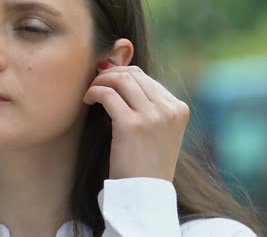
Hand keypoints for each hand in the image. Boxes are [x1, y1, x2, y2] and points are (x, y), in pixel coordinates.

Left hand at [83, 65, 189, 180]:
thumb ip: (150, 107)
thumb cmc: (146, 164)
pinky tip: (88, 101)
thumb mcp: (159, 131)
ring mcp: (153, 116)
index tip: (106, 80)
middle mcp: (169, 110)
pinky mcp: (132, 125)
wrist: (145, 194)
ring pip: (120, 80)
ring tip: (90, 93)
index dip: (122, 74)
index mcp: (179, 109)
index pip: (146, 78)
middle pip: (133, 75)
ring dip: (100, 82)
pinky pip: (108, 95)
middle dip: (109, 74)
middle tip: (94, 83)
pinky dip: (94, 93)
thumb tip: (121, 77)